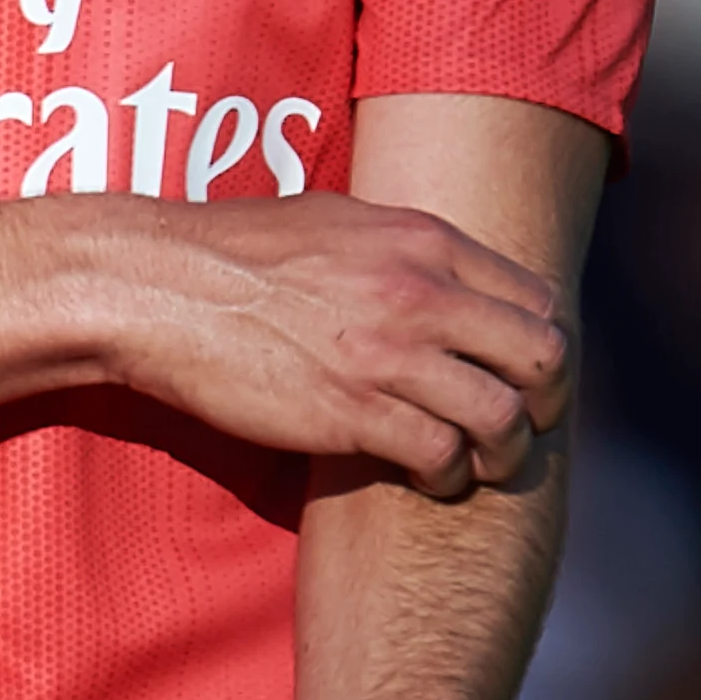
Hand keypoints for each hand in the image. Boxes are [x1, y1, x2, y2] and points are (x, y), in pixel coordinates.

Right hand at [101, 194, 566, 496]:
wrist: (154, 287)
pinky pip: (440, 454)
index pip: (537, 298)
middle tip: (523, 425)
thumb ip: (400, 248)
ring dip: (504, 450)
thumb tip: (437, 271)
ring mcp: (387, 354)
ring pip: (502, 416)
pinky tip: (430, 477)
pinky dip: (449, 476)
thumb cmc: (230, 252)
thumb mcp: (335, 221)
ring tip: (479, 463)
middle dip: (546, 401)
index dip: (543, 346)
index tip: (525, 375)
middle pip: (542, 357)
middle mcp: (419, 293)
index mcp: (422, 241)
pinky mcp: (350, 412)